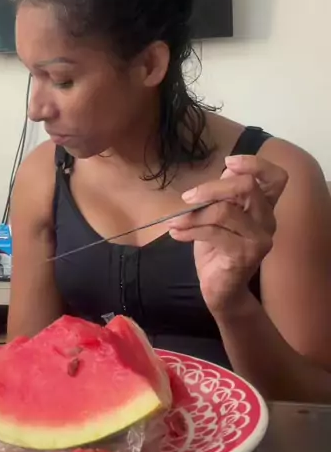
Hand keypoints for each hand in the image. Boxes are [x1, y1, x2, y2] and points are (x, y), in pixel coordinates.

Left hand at [168, 155, 287, 315]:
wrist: (220, 289)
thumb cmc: (218, 247)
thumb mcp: (218, 215)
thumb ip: (224, 193)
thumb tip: (226, 170)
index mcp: (264, 205)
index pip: (276, 177)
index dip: (256, 164)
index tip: (228, 163)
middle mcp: (267, 219)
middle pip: (247, 186)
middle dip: (213, 187)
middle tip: (188, 197)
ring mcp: (259, 238)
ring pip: (225, 210)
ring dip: (193, 214)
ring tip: (176, 220)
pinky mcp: (245, 254)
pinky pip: (214, 232)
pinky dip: (190, 229)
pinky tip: (176, 232)